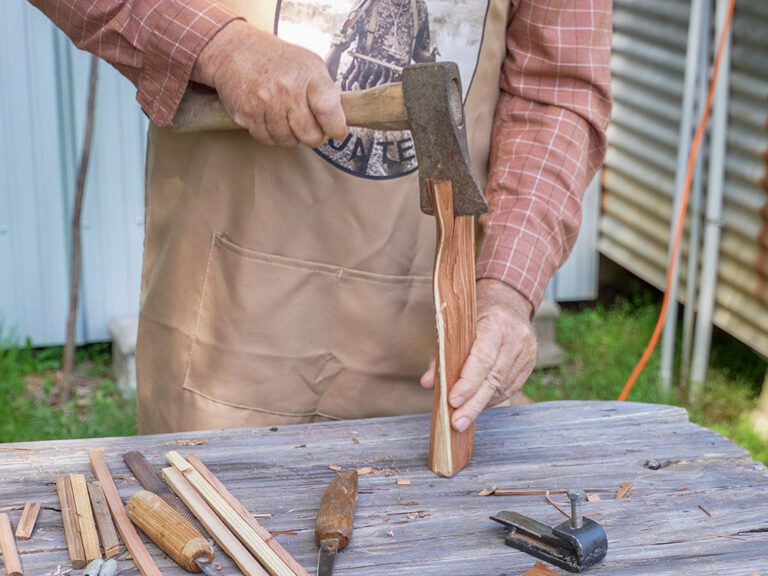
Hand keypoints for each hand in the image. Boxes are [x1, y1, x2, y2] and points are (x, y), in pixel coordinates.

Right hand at [192, 21, 347, 146]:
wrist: (235, 50)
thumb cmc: (278, 59)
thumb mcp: (309, 64)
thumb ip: (326, 91)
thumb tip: (340, 119)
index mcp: (309, 76)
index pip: (329, 109)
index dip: (336, 127)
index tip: (338, 130)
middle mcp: (287, 89)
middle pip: (309, 135)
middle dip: (314, 136)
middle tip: (312, 128)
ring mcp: (266, 102)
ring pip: (288, 140)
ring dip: (291, 136)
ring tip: (289, 119)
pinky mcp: (248, 114)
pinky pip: (267, 139)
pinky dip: (272, 135)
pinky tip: (272, 119)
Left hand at [420, 279, 537, 431]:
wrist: (508, 299)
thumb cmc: (475, 311)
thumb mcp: (455, 324)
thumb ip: (441, 353)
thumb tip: (428, 383)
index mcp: (496, 323)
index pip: (482, 358)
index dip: (467, 382)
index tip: (452, 401)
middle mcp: (516, 338)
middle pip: (493, 378)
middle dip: (473, 404)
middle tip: (457, 424)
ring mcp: (527, 352)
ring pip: (503, 386)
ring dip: (481, 404)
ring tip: (463, 419)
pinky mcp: (530, 363)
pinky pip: (510, 387)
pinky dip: (492, 398)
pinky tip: (478, 405)